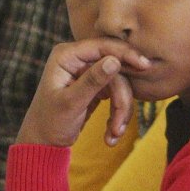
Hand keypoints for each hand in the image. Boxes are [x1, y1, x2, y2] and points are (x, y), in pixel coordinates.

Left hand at [18, 39, 149, 148]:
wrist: (44, 143)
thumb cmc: (50, 122)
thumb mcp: (71, 103)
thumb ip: (93, 81)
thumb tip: (115, 60)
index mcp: (67, 55)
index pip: (102, 46)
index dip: (125, 54)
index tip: (145, 65)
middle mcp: (78, 59)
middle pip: (115, 68)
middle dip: (121, 98)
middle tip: (120, 126)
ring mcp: (88, 72)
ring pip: (119, 83)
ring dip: (120, 110)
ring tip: (114, 134)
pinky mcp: (96, 85)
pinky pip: (116, 93)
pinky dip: (117, 113)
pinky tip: (111, 134)